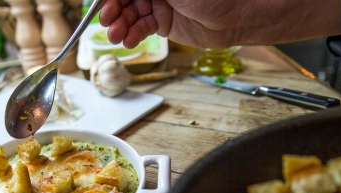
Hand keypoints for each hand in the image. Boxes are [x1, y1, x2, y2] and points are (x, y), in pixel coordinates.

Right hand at [99, 0, 340, 48]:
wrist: (238, 17)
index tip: (101, 3)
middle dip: (113, 8)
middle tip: (107, 20)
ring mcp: (159, 2)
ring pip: (130, 13)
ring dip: (119, 24)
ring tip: (115, 35)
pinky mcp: (164, 22)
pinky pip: (141, 27)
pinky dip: (132, 34)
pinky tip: (127, 40)